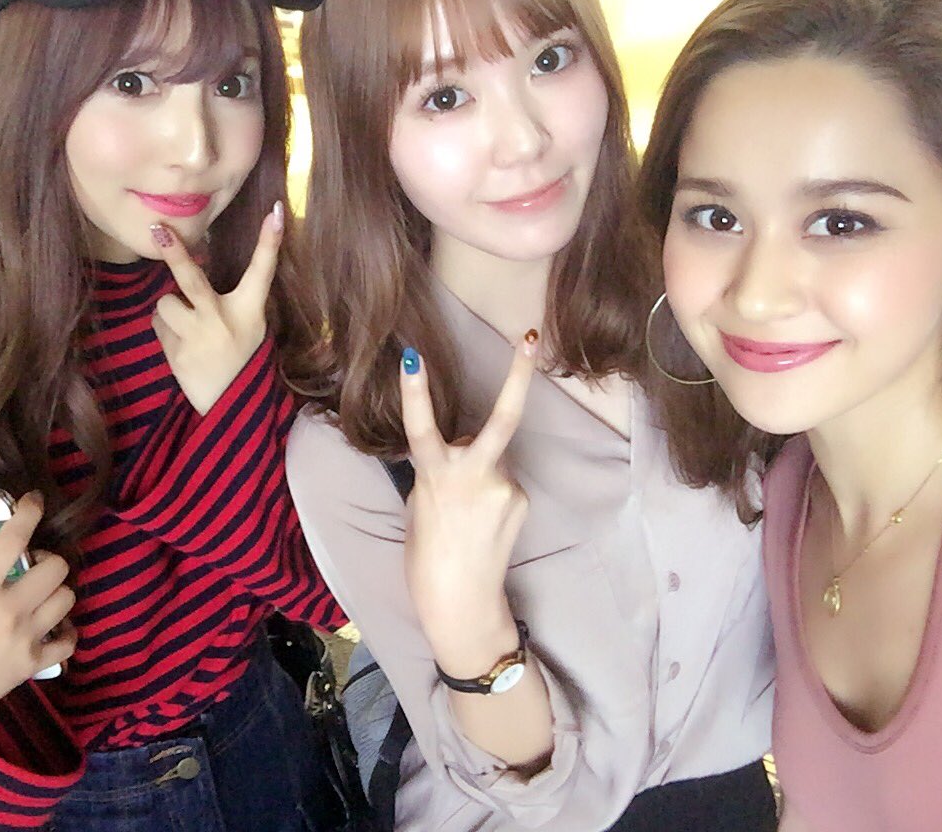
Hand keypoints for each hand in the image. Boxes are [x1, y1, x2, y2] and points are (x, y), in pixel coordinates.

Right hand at [0, 493, 77, 727]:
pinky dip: (67, 632)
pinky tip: (53, 627)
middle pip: (57, 568)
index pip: (13, 539)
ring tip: (40, 593)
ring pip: (67, 599)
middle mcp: (10, 610)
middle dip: (49, 559)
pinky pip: (69, 642)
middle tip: (32, 564)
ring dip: (58, 591)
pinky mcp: (33, 665)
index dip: (29, 514)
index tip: (34, 501)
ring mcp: (26, 638)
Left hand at [150, 205, 282, 414]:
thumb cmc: (241, 357)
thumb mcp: (251, 326)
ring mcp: (196, 337)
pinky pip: (159, 325)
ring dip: (170, 310)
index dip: (270, 240)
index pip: (263, 269)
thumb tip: (200, 259)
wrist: (229, 405)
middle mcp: (222, 320)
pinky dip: (166, 331)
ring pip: (165, 303)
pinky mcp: (175, 353)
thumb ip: (231, 299)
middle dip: (174, 252)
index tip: (277, 211)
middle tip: (158, 229)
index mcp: (250, 311)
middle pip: (192, 280)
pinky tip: (183, 347)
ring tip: (187, 328)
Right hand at [400, 332, 537, 671]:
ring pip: (495, 454)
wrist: (462, 604)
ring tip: (466, 508)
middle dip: (518, 376)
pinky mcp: (521, 500)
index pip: (422, 428)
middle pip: (503, 420)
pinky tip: (481, 518)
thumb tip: (460, 450)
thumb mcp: (420, 506)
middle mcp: (475, 477)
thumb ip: (441, 471)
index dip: (415, 393)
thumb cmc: (426, 556)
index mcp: (436, 478)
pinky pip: (504, 478)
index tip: (411, 358)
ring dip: (482, 464)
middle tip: (530, 338)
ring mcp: (505, 489)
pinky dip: (492, 487)